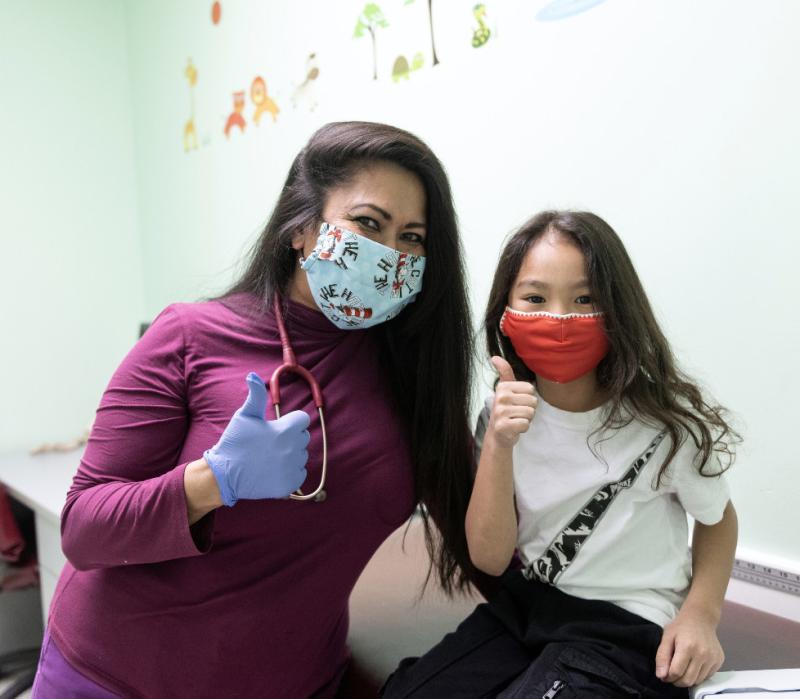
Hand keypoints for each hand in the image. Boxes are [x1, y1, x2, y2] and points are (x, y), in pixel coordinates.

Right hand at [204, 372, 310, 505]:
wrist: (224, 474)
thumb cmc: (235, 442)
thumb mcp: (244, 416)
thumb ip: (256, 396)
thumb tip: (253, 375)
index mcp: (285, 430)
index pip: (303, 419)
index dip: (290, 422)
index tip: (277, 428)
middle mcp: (292, 449)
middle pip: (303, 437)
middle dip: (290, 438)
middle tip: (270, 444)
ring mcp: (292, 468)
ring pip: (301, 456)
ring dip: (290, 456)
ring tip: (269, 457)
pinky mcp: (289, 485)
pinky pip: (299, 474)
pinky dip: (290, 473)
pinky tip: (273, 470)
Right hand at [487, 356, 536, 448]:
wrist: (498, 435)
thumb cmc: (506, 411)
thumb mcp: (505, 390)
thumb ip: (504, 372)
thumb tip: (494, 357)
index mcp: (503, 387)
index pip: (531, 389)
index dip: (528, 398)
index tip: (517, 403)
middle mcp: (500, 397)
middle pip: (533, 401)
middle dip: (529, 410)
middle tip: (517, 414)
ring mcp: (500, 412)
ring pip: (530, 413)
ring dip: (526, 419)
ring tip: (516, 420)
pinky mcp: (503, 426)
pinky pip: (525, 424)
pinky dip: (523, 428)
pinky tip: (514, 428)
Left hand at [655, 609, 724, 686]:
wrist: (701, 618)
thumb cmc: (681, 626)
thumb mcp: (666, 637)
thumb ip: (662, 657)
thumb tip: (661, 675)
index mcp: (687, 647)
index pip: (676, 672)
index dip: (667, 677)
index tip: (664, 675)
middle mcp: (702, 654)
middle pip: (688, 680)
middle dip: (676, 681)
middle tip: (671, 675)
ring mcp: (712, 658)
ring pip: (697, 681)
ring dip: (687, 680)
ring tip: (681, 670)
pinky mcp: (719, 661)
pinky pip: (706, 677)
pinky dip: (697, 676)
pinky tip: (692, 666)